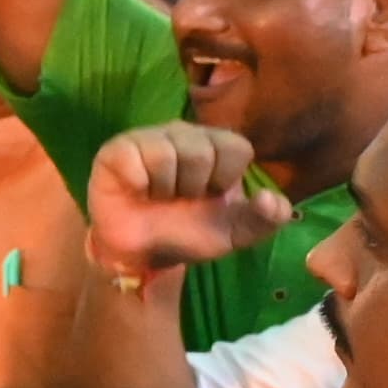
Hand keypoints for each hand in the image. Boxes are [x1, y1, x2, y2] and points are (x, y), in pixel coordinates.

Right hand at [84, 122, 289, 285]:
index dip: (225, 178)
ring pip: (166, 153)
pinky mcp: (116, 150)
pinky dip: (137, 183)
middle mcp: (183, 134)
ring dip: (164, 188)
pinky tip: (136, 190)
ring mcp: (148, 138)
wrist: (142, 254)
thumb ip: (266, 219)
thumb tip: (271, 199)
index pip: (237, 147)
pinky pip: (133, 158)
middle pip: (201, 151)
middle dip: (193, 187)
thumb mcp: (235, 233)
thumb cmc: (188, 234)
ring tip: (156, 196)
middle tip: (179, 199)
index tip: (211, 197)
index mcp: (216, 146)